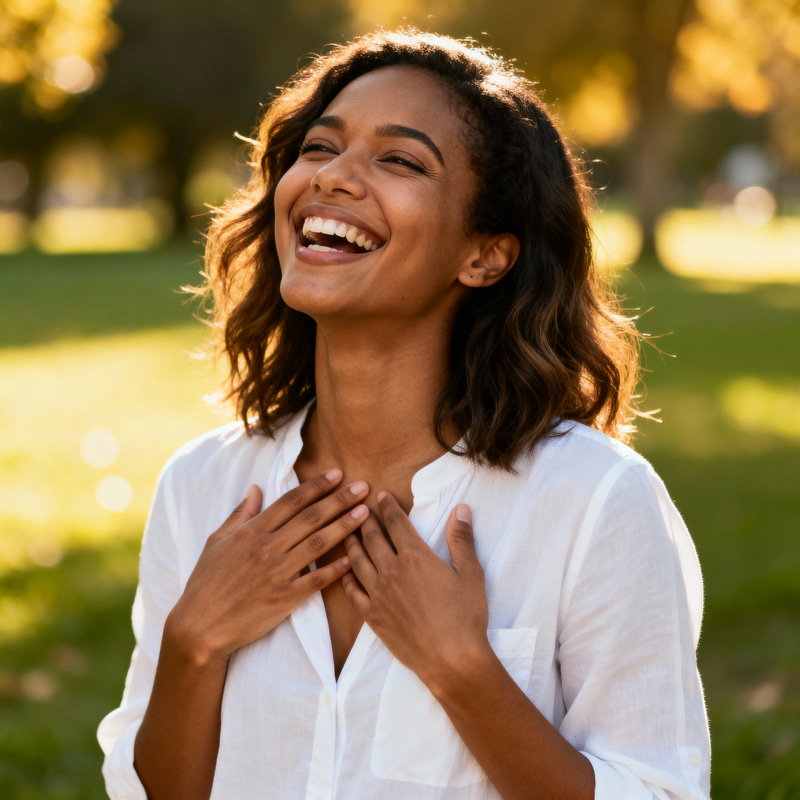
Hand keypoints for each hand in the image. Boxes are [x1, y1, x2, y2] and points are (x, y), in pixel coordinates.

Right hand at [166, 470, 368, 662]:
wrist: (199, 627)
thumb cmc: (205, 583)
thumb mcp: (217, 541)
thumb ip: (240, 514)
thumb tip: (256, 488)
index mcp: (252, 532)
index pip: (291, 502)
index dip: (317, 486)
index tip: (338, 474)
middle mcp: (267, 548)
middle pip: (311, 518)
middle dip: (339, 500)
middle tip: (363, 487)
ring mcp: (277, 573)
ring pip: (318, 544)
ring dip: (344, 526)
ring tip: (365, 513)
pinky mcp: (284, 599)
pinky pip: (316, 580)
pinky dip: (335, 569)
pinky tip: (353, 558)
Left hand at [341, 493, 489, 691]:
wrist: (451, 659)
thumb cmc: (465, 615)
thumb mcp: (471, 573)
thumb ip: (462, 539)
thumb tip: (461, 509)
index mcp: (415, 556)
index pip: (396, 523)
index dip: (388, 507)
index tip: (380, 495)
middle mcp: (391, 571)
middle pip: (372, 538)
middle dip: (365, 519)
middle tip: (359, 507)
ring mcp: (379, 594)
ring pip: (358, 561)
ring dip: (352, 543)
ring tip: (348, 532)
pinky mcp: (373, 617)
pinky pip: (353, 592)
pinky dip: (347, 577)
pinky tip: (346, 571)